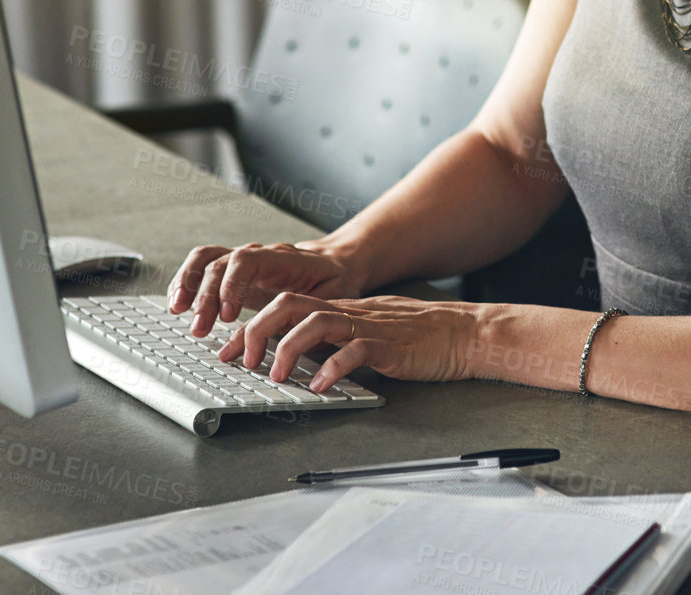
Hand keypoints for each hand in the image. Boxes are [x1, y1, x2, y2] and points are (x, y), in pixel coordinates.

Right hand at [167, 241, 356, 336]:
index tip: (227, 317)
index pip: (248, 262)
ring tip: (177, 311)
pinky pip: (203, 265)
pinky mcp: (233, 271)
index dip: (232, 287)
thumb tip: (297, 342)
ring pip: (207, 259)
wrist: (335, 264)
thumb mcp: (333, 299)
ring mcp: (243, 260)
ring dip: (189, 284)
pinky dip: (186, 281)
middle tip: (200, 328)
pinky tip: (178, 302)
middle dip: (206, 296)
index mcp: (283, 259)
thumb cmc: (334, 283)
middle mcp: (259, 254)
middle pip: (222, 263)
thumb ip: (312, 315)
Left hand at [216, 293, 480, 390]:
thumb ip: (337, 341)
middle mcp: (350, 313)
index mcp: (342, 310)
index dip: (251, 326)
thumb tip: (301, 361)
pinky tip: (319, 386)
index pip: (285, 306)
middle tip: (240, 359)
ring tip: (276, 375)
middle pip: (291, 305)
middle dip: (257, 330)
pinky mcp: (388, 345)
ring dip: (288, 349)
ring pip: (316, 323)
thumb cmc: (420, 338)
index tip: (225, 349)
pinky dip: (332, 368)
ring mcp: (368, 327)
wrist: (465, 334)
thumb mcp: (369, 334)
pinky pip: (355, 351)